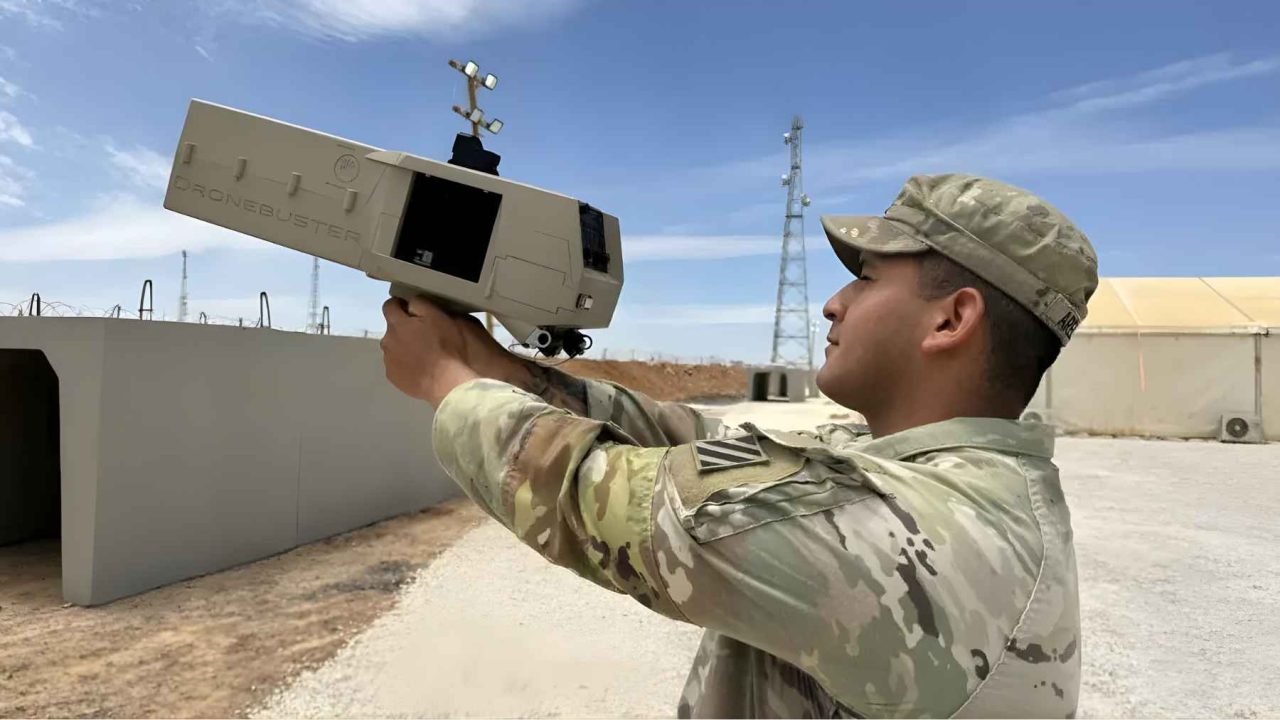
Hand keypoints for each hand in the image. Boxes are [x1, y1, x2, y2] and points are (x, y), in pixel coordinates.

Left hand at [380, 296, 530, 406]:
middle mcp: (388, 341)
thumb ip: (421, 304)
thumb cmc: (447, 347)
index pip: (389, 306)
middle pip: (392, 329)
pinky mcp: (393, 377)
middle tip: (424, 334)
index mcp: (398, 324)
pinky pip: (396, 365)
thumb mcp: (439, 317)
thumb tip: (410, 302)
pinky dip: (405, 364)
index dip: (400, 305)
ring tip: (423, 354)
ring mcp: (389, 361)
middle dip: (404, 328)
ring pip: (393, 347)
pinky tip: (420, 368)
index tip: (412, 310)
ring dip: (404, 346)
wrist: (448, 382)